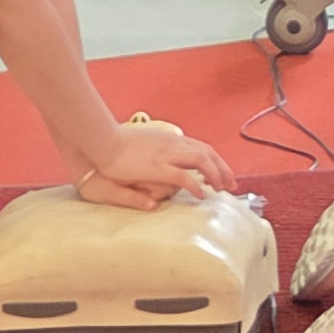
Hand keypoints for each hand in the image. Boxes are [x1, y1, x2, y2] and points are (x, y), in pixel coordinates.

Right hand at [77, 117, 235, 210]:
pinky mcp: (157, 167)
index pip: (201, 147)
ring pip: (202, 161)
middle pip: (208, 153)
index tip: (224, 172)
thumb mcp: (145, 145)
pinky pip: (184, 176)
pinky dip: (196, 185)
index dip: (216, 160)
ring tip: (220, 190)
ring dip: (215, 175)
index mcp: (170, 138)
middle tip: (231, 185)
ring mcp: (166, 154)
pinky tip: (201, 194)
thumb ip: (160, 152)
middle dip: (223, 169)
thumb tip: (172, 162)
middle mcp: (173, 143)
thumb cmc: (118, 144)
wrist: (102, 141)